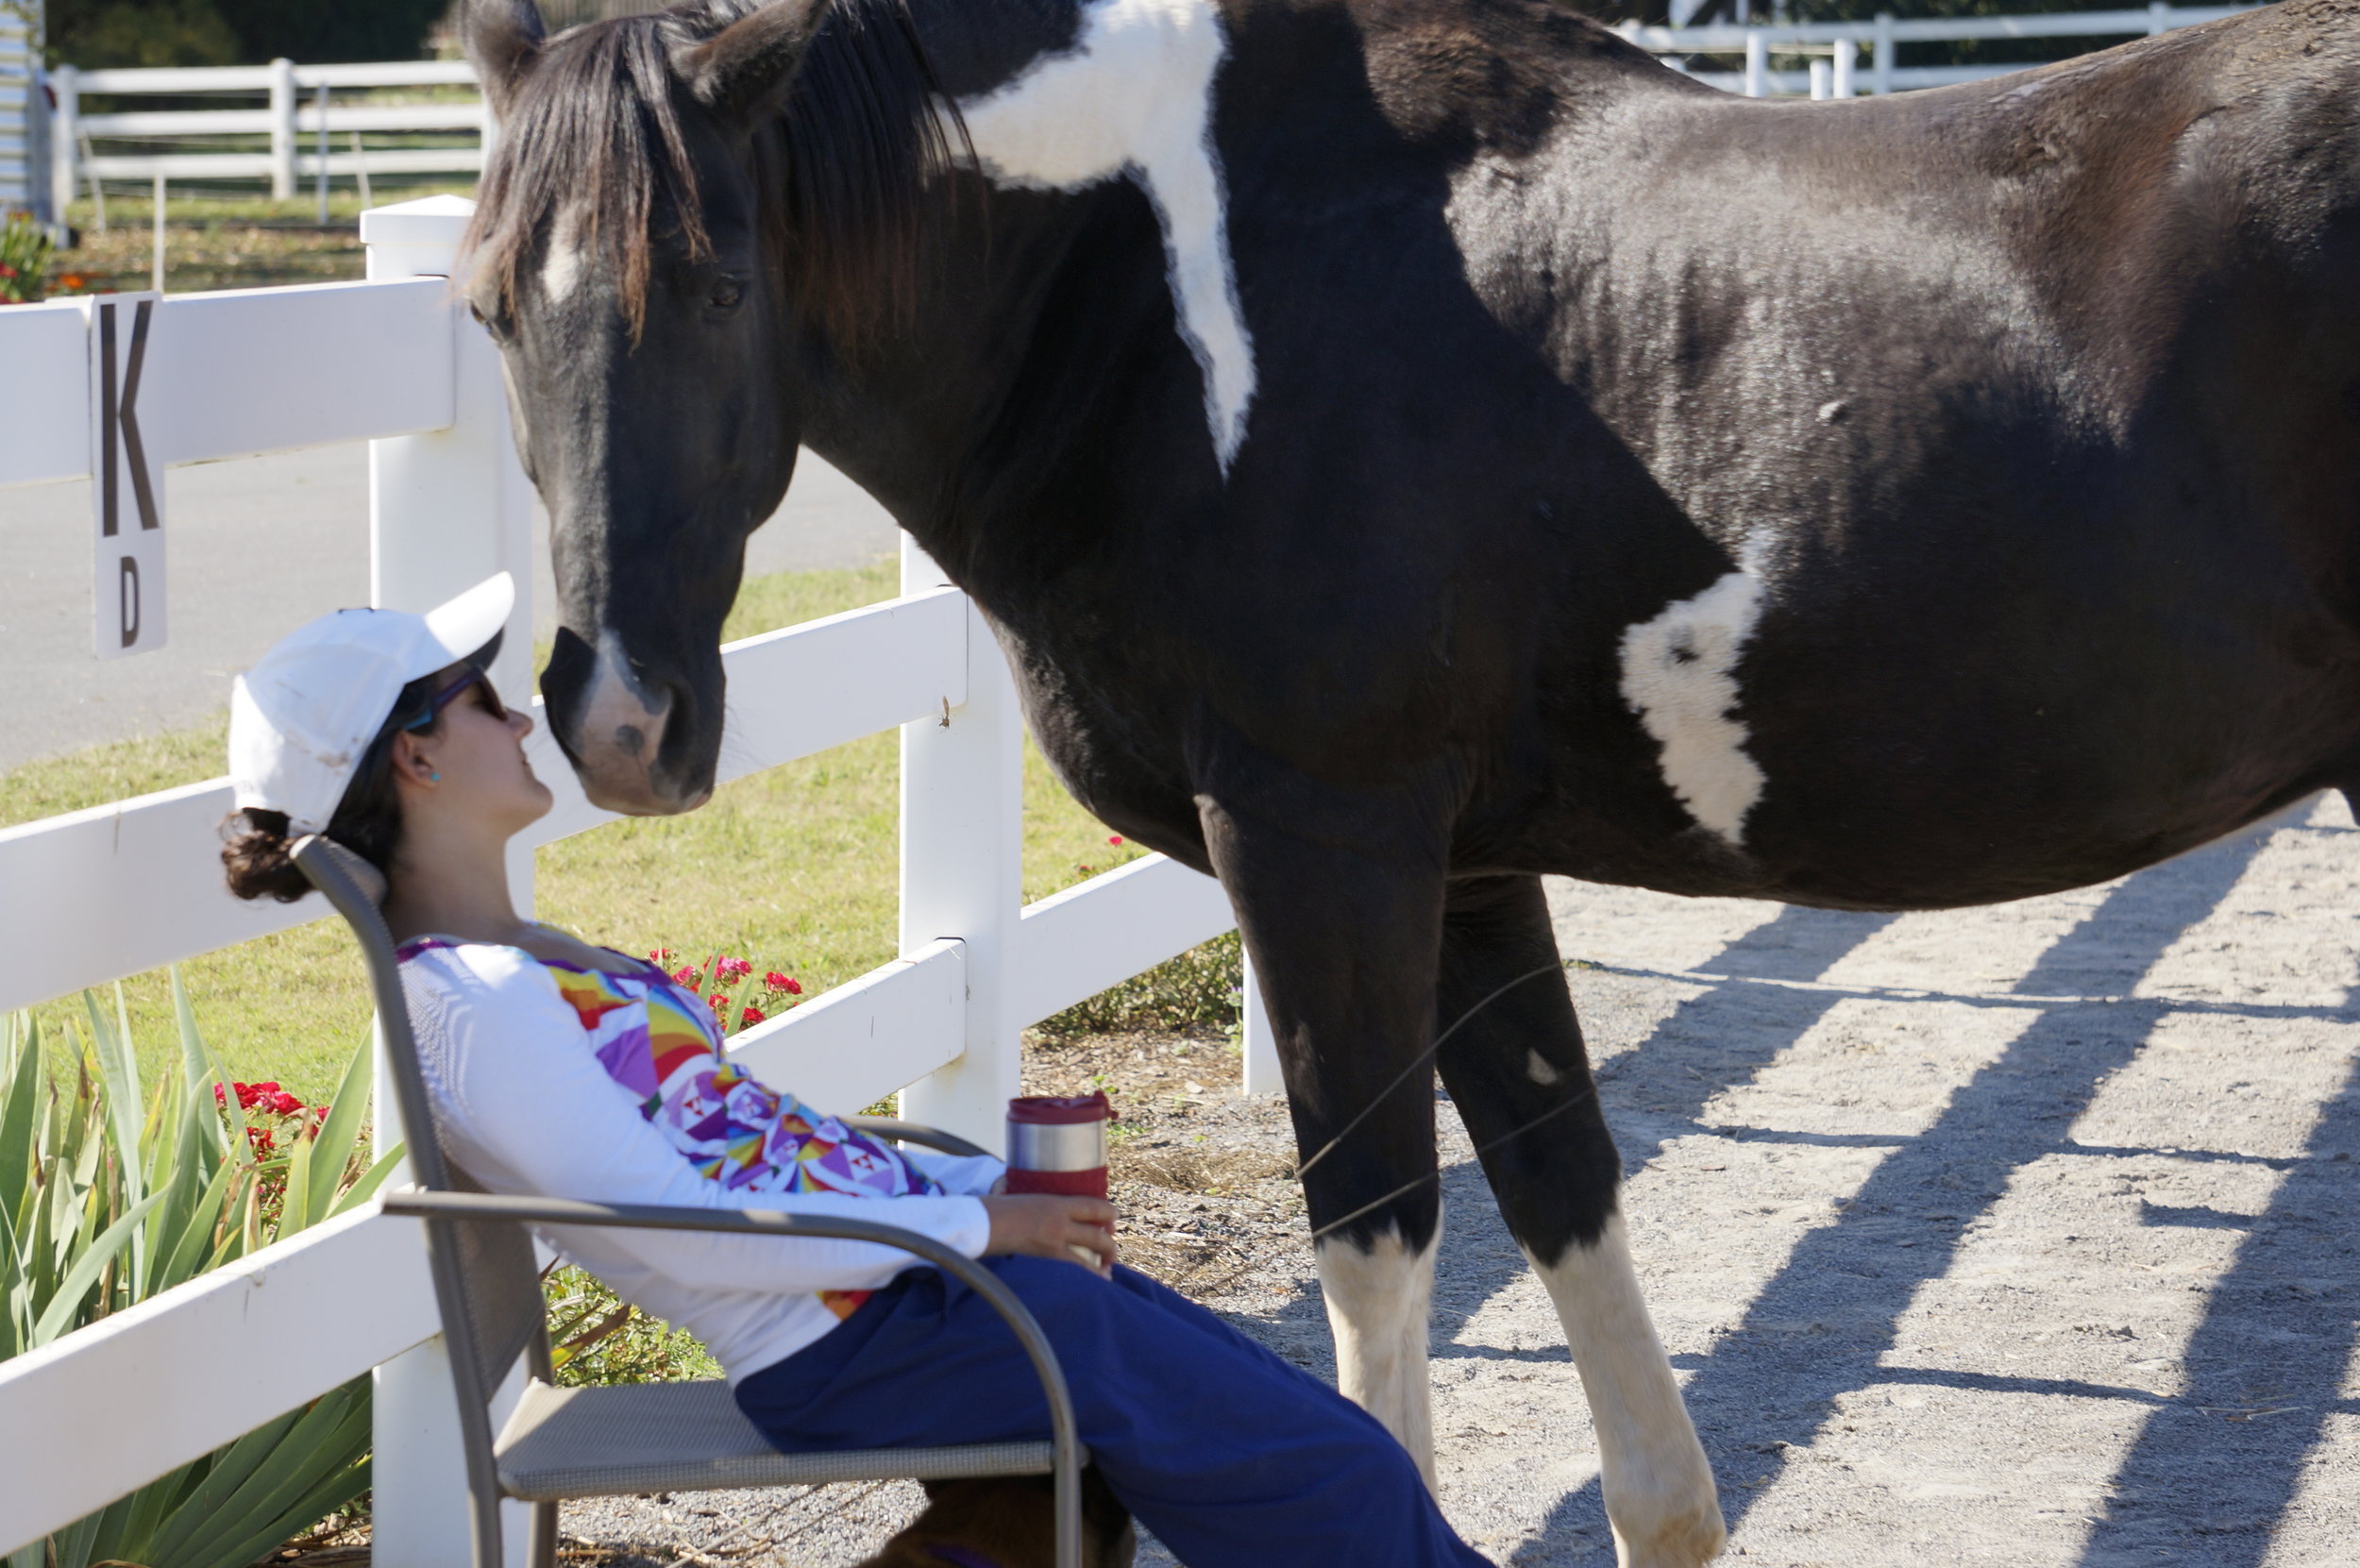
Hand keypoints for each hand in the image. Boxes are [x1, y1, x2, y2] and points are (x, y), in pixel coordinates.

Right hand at [981, 1193, 1117, 1274]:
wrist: (983, 1224)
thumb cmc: (997, 1207)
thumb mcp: (1023, 1195)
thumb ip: (1038, 1199)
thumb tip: (1035, 1198)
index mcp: (1056, 1203)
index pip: (1093, 1206)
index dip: (1109, 1211)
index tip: (1114, 1216)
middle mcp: (1060, 1222)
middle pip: (1098, 1233)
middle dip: (1110, 1241)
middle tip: (1111, 1243)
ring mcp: (1054, 1242)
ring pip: (1091, 1252)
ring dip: (1106, 1258)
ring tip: (1109, 1265)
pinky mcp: (1047, 1258)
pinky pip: (1077, 1268)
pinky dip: (1092, 1274)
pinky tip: (1099, 1279)